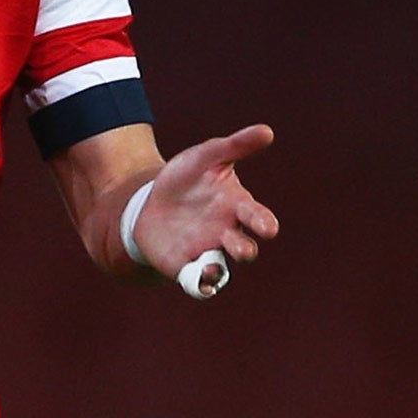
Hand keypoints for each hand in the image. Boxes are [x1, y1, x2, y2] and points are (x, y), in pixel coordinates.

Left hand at [132, 124, 278, 292]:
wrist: (150, 201)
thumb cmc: (187, 178)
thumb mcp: (207, 156)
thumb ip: (235, 146)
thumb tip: (267, 131)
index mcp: (237, 207)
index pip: (257, 217)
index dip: (264, 223)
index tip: (267, 227)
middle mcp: (228, 233)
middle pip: (245, 248)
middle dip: (245, 250)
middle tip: (241, 248)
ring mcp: (208, 252)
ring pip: (223, 269)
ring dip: (220, 270)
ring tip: (212, 266)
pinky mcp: (186, 268)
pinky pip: (199, 284)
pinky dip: (202, 287)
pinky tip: (200, 284)